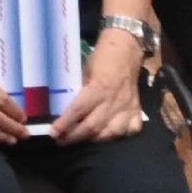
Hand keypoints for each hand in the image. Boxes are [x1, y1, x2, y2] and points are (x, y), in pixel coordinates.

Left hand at [50, 29, 146, 144]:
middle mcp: (114, 101)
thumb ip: (78, 90)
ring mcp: (128, 108)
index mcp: (99, 88)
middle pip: (93, 126)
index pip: (79, 110)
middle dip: (74, 137)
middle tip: (61, 141)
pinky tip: (106, 135)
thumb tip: (61, 107)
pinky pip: (129, 131)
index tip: (53, 132)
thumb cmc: (101, 59)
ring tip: (79, 140)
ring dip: (93, 139)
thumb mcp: (84, 70)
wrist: (126, 52)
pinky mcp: (138, 112)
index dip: (65, 123)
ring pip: (111, 133)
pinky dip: (117, 136)